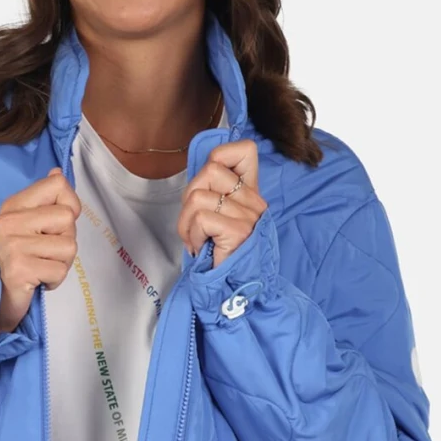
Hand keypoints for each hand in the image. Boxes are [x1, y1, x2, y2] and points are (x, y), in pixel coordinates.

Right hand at [0, 166, 80, 334]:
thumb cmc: (12, 260)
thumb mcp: (23, 224)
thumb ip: (42, 200)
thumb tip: (58, 173)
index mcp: (13, 206)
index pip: (57, 185)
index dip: (69, 204)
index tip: (57, 224)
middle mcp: (11, 221)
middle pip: (68, 218)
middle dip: (66, 239)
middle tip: (46, 252)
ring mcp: (14, 245)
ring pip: (69, 246)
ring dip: (62, 263)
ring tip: (42, 266)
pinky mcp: (20, 269)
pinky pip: (60, 270)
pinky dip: (54, 280)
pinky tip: (38, 280)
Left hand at [177, 139, 266, 265]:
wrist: (233, 291)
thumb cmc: (220, 257)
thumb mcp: (220, 218)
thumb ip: (213, 194)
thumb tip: (196, 175)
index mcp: (251, 193)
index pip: (244, 150)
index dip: (219, 157)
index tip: (210, 186)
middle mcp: (254, 201)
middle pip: (209, 170)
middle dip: (189, 197)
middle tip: (195, 224)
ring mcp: (248, 216)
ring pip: (197, 195)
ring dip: (186, 222)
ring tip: (196, 239)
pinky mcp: (239, 232)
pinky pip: (200, 218)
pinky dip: (192, 235)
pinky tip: (201, 248)